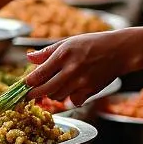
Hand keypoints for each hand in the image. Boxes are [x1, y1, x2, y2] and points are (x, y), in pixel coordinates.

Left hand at [24, 30, 139, 106]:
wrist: (119, 51)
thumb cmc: (91, 44)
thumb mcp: (67, 42)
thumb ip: (46, 52)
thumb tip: (28, 58)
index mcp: (63, 55)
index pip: (39, 74)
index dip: (28, 83)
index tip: (23, 85)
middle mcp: (71, 70)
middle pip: (46, 89)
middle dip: (34, 95)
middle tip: (29, 96)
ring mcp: (82, 82)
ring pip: (58, 96)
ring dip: (52, 94)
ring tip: (52, 87)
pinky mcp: (91, 90)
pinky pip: (73, 101)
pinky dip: (69, 98)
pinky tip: (69, 91)